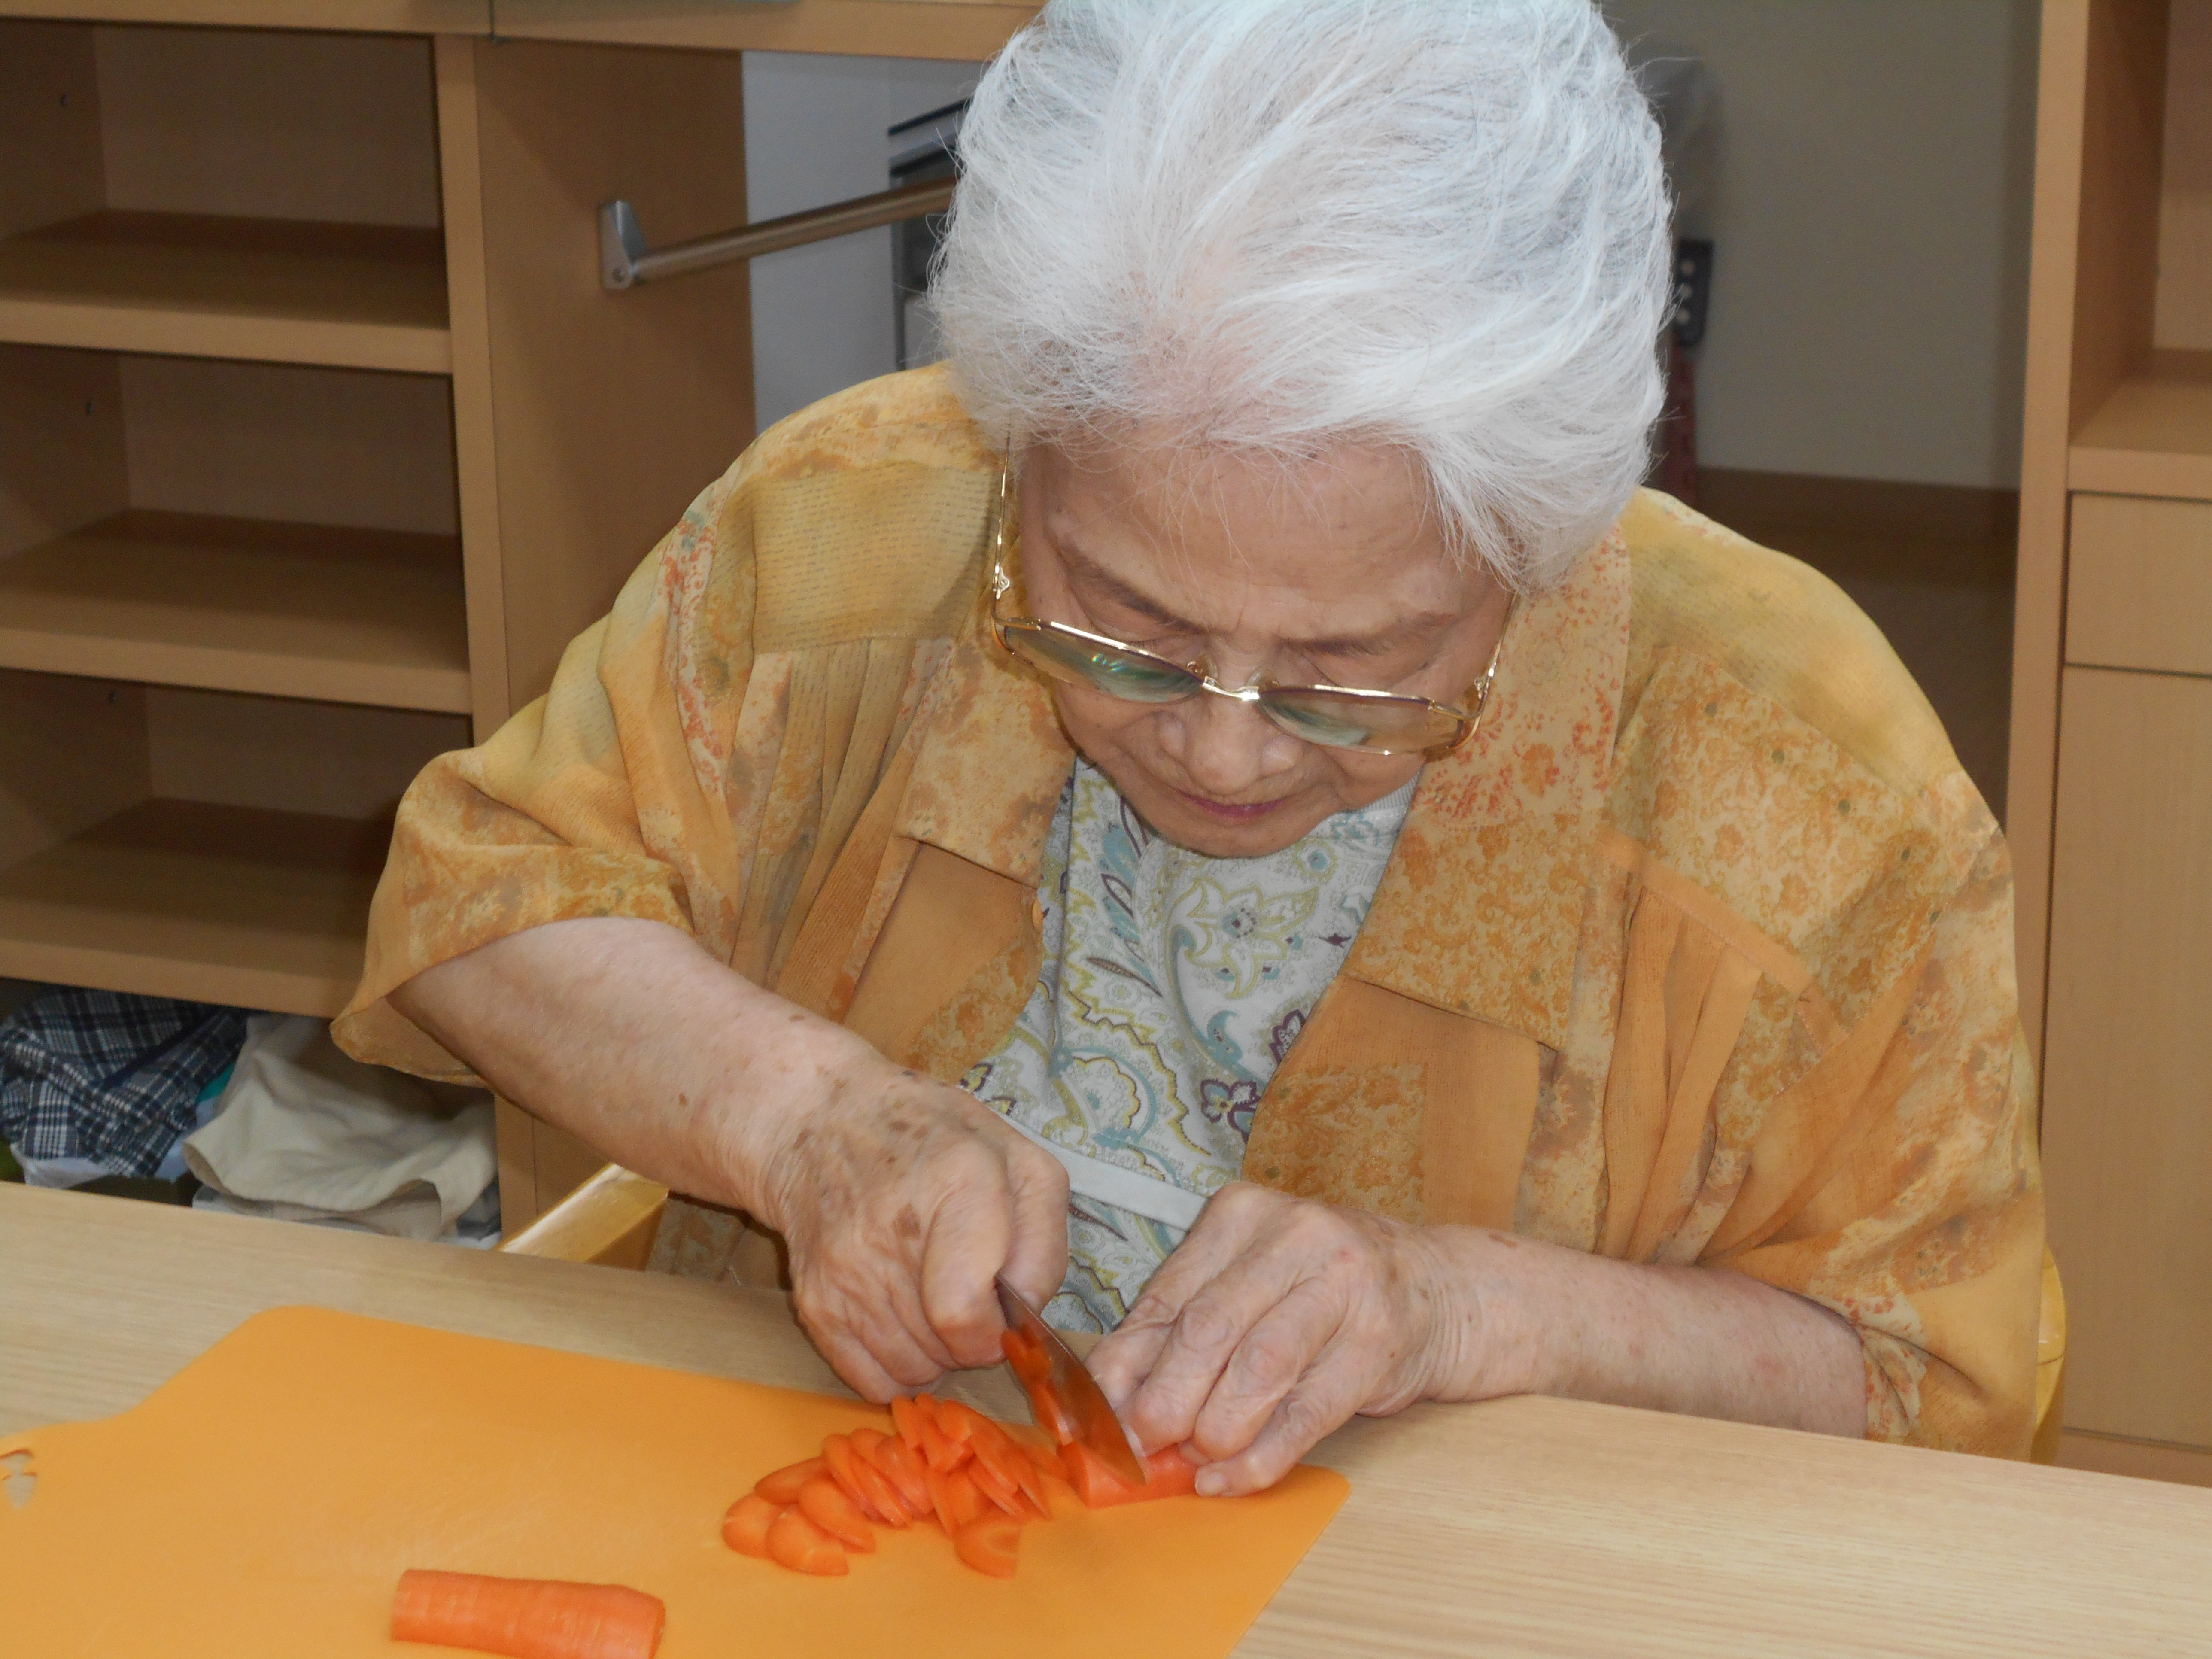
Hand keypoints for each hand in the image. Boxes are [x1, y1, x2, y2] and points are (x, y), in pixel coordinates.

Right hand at [746, 1043, 1069, 1402]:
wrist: (821, 1122)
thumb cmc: (933, 1139)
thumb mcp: (1016, 1159)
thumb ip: (1043, 1239)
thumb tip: (1026, 1317)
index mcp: (957, 1181)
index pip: (964, 1311)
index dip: (998, 1329)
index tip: (1002, 1307)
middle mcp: (891, 1230)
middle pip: (948, 1349)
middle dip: (974, 1337)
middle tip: (967, 1290)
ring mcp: (844, 1271)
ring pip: (914, 1372)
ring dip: (937, 1352)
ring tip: (932, 1295)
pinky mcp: (813, 1302)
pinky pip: (872, 1382)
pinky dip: (896, 1366)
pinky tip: (900, 1316)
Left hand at [1086, 1182, 1468, 1495]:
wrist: (1433, 1288)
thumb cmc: (1315, 1291)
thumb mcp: (1242, 1287)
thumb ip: (1175, 1331)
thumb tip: (1107, 1398)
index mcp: (1243, 1213)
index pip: (1168, 1295)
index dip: (1127, 1365)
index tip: (1100, 1418)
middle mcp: (1294, 1234)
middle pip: (1210, 1327)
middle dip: (1166, 1399)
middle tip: (1143, 1446)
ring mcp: (1344, 1282)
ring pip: (1260, 1367)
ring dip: (1215, 1429)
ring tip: (1192, 1462)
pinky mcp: (1379, 1339)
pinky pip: (1308, 1412)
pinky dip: (1262, 1455)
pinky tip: (1231, 1478)